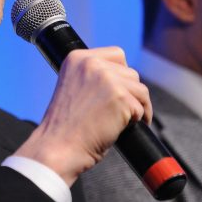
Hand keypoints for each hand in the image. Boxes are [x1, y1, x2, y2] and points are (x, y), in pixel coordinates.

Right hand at [14, 47, 150, 184]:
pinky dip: (138, 120)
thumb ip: (93, 77)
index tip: (117, 91)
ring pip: (140, 89)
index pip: (116, 55)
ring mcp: (107, 79)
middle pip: (131, 72)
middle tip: (122, 110)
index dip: (121, 74)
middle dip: (130, 93)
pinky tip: (123, 128)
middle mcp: (92, 63)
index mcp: (77, 58)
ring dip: (138, 106)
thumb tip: (124, 78)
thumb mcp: (73, 87)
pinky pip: (142, 108)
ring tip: (125, 121)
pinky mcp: (120, 97)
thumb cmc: (65, 125)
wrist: (58, 147)